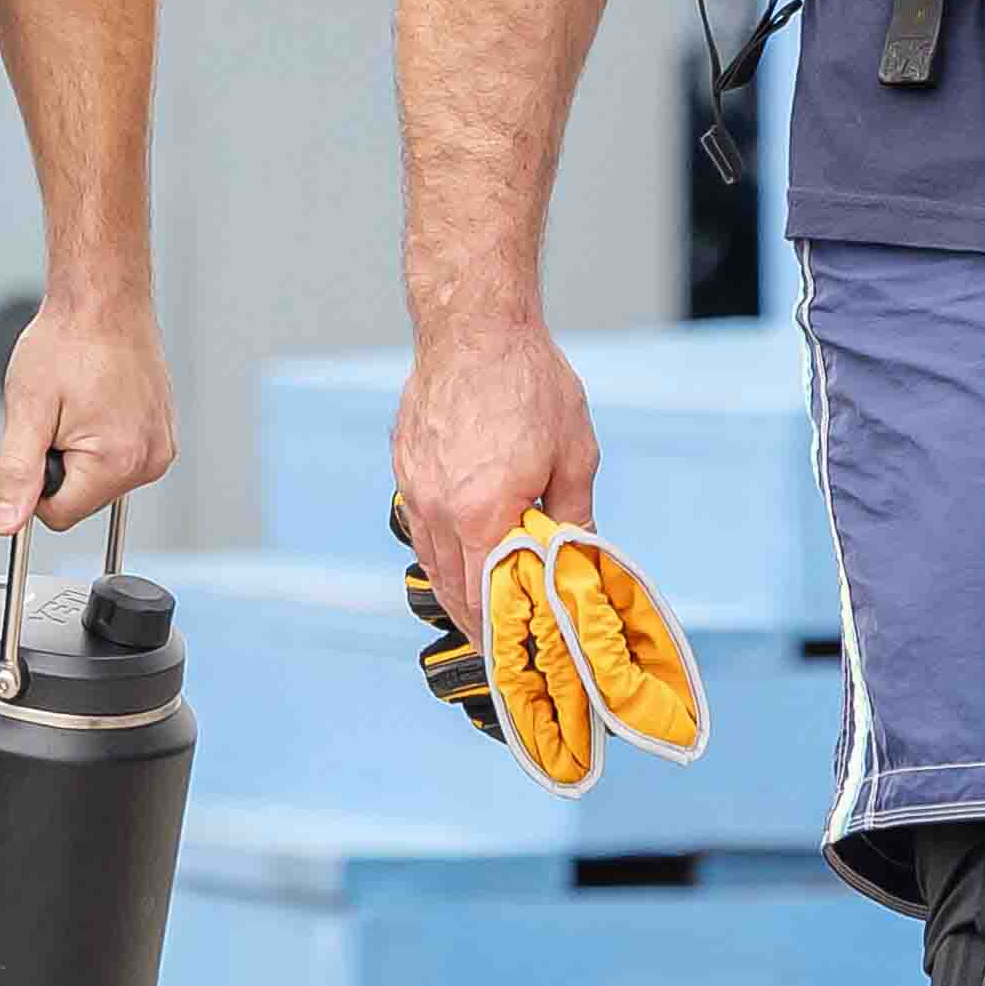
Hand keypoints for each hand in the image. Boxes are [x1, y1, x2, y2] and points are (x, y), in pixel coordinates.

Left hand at [0, 283, 178, 539]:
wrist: (102, 300)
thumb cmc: (69, 341)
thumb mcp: (26, 410)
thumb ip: (15, 474)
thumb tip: (6, 523)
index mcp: (118, 462)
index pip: (58, 515)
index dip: (35, 483)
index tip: (38, 441)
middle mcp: (149, 460)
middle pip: (82, 499)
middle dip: (60, 463)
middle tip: (59, 415)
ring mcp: (160, 446)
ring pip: (100, 479)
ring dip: (80, 450)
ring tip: (78, 403)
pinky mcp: (162, 433)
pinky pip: (119, 457)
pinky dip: (102, 437)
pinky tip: (96, 401)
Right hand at [388, 304, 596, 618]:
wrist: (474, 327)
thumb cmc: (529, 382)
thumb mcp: (574, 455)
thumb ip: (573, 517)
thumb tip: (578, 558)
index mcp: (484, 512)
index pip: (487, 598)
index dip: (503, 635)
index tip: (518, 658)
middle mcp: (440, 508)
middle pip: (453, 589)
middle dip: (478, 625)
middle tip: (501, 648)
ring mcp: (416, 488)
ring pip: (431, 561)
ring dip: (454, 592)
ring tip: (480, 614)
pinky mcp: (405, 466)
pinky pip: (420, 526)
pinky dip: (440, 552)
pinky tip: (459, 555)